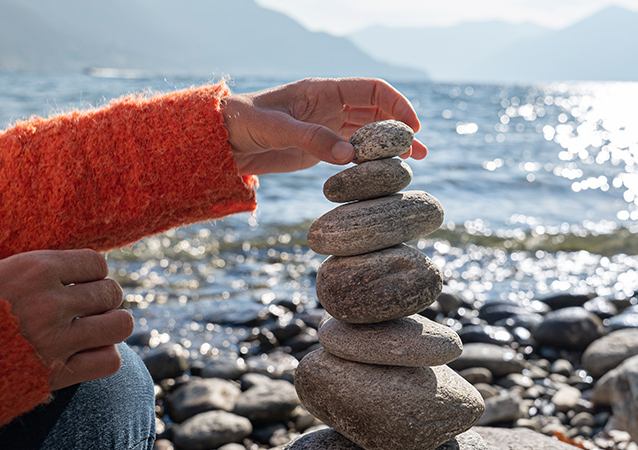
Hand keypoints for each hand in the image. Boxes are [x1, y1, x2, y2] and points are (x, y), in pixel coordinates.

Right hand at [0, 250, 133, 390]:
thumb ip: (21, 267)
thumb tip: (59, 265)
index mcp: (33, 269)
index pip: (96, 263)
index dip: (92, 273)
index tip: (80, 283)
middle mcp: (50, 302)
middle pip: (111, 293)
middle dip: (103, 300)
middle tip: (85, 310)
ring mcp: (56, 340)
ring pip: (120, 324)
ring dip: (109, 327)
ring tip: (91, 331)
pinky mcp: (56, 375)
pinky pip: (109, 361)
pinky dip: (103, 357)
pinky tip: (85, 355)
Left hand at [223, 77, 428, 175]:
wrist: (220, 141)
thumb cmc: (243, 123)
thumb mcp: (276, 130)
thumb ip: (312, 139)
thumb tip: (350, 155)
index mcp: (322, 90)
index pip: (371, 90)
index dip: (396, 104)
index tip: (412, 127)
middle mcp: (329, 106)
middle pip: (376, 111)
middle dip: (400, 127)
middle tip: (418, 150)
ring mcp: (326, 127)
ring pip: (369, 132)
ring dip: (391, 144)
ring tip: (415, 160)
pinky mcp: (320, 148)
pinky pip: (353, 150)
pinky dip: (372, 159)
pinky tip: (384, 171)